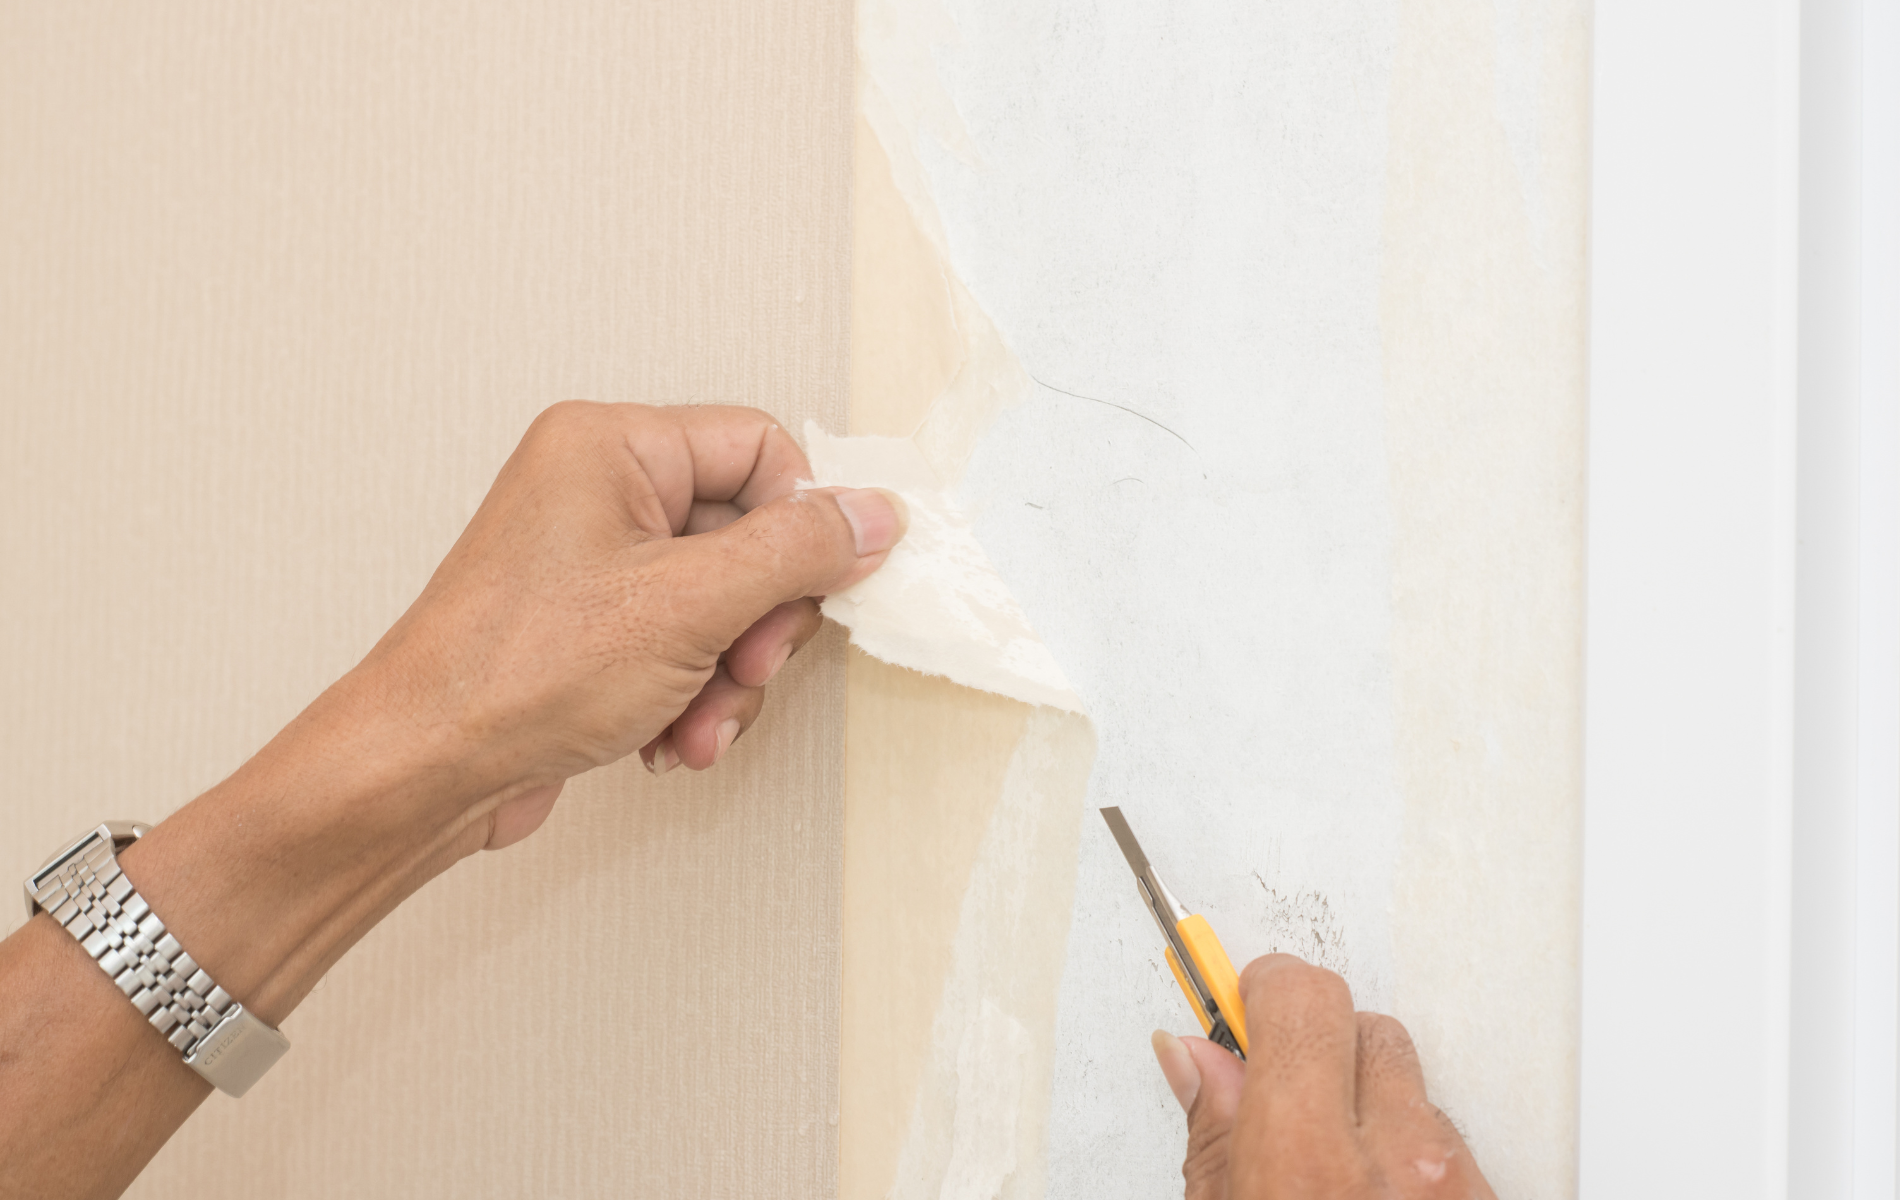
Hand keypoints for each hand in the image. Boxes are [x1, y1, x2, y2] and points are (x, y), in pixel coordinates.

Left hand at [0, 400, 906, 1198]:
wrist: (422, 772)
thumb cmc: (517, 674)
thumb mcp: (690, 604)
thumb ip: (796, 551)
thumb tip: (871, 515)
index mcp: (611, 445)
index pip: (759, 450)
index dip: (801, 526)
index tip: (815, 592)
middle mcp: (599, 490)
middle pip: (748, 535)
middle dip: (760, 625)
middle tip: (745, 668)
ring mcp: (593, 562)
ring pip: (723, 604)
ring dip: (729, 677)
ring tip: (696, 724)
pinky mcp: (590, 628)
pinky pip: (683, 646)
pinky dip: (691, 698)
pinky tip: (667, 741)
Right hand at [1152, 955, 1495, 1199]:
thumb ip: (1213, 1137)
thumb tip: (1195, 1060)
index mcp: (1310, 1161)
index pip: (1300, 999)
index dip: (1264, 991)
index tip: (1243, 996)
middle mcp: (1398, 1160)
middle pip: (1363, 1026)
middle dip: (1318, 1047)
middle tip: (1279, 1095)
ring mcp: (1454, 1182)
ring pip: (1411, 1085)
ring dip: (1370, 1106)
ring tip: (1333, 1168)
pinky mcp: (1490, 1198)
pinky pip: (1450, 1141)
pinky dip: (1413, 1152)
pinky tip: (1378, 1192)